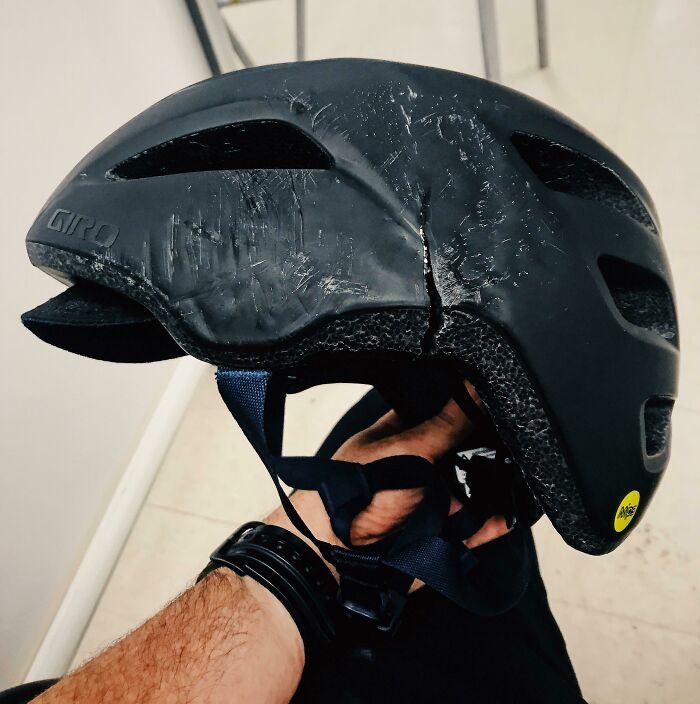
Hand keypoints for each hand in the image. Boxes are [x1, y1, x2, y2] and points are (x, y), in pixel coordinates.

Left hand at [265, 383, 510, 580]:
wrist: (340, 556)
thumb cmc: (358, 491)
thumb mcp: (408, 451)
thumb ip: (447, 424)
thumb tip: (476, 385)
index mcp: (408, 432)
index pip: (446, 409)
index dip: (472, 405)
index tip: (503, 399)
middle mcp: (424, 462)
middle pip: (468, 449)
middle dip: (492, 447)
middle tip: (517, 442)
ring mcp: (435, 497)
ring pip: (477, 487)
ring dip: (499, 484)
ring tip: (521, 477)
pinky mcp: (444, 531)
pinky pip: (478, 525)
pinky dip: (496, 521)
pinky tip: (510, 515)